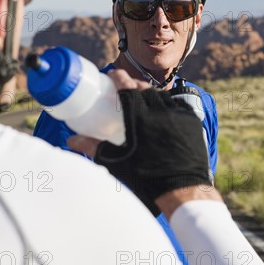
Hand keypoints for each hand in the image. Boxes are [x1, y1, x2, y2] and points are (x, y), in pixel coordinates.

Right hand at [68, 71, 214, 216]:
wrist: (182, 190)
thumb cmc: (147, 178)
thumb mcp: (117, 162)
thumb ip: (94, 148)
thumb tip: (72, 141)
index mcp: (140, 119)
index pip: (127, 88)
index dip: (118, 78)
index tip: (113, 74)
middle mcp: (160, 111)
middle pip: (144, 88)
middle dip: (134, 84)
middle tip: (126, 87)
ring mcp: (178, 115)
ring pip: (162, 95)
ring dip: (151, 93)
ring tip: (144, 97)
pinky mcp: (192, 121)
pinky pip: (178, 104)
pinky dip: (168, 103)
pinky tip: (164, 108)